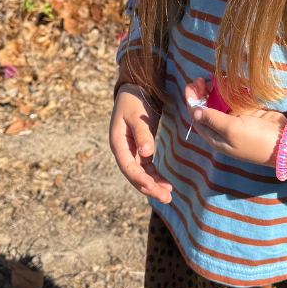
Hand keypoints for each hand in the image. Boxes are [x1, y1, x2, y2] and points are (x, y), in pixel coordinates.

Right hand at [109, 84, 171, 206]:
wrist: (136, 90)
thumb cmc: (134, 101)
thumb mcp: (137, 115)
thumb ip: (142, 134)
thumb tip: (146, 153)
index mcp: (118, 142)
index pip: (127, 165)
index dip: (139, 178)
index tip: (152, 186)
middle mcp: (123, 150)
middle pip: (134, 174)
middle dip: (149, 188)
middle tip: (166, 198)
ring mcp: (132, 151)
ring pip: (141, 174)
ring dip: (154, 185)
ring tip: (168, 195)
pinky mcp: (141, 150)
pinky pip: (147, 168)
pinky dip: (156, 177)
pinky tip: (166, 185)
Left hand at [184, 77, 286, 171]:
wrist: (285, 143)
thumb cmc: (255, 140)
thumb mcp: (231, 130)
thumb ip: (212, 119)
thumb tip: (193, 112)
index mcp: (216, 138)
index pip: (197, 119)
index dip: (192, 102)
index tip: (190, 86)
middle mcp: (223, 130)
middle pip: (206, 110)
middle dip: (200, 95)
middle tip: (199, 80)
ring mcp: (235, 121)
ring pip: (218, 104)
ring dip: (212, 92)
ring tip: (210, 80)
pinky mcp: (247, 113)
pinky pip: (232, 101)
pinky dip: (227, 92)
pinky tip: (224, 83)